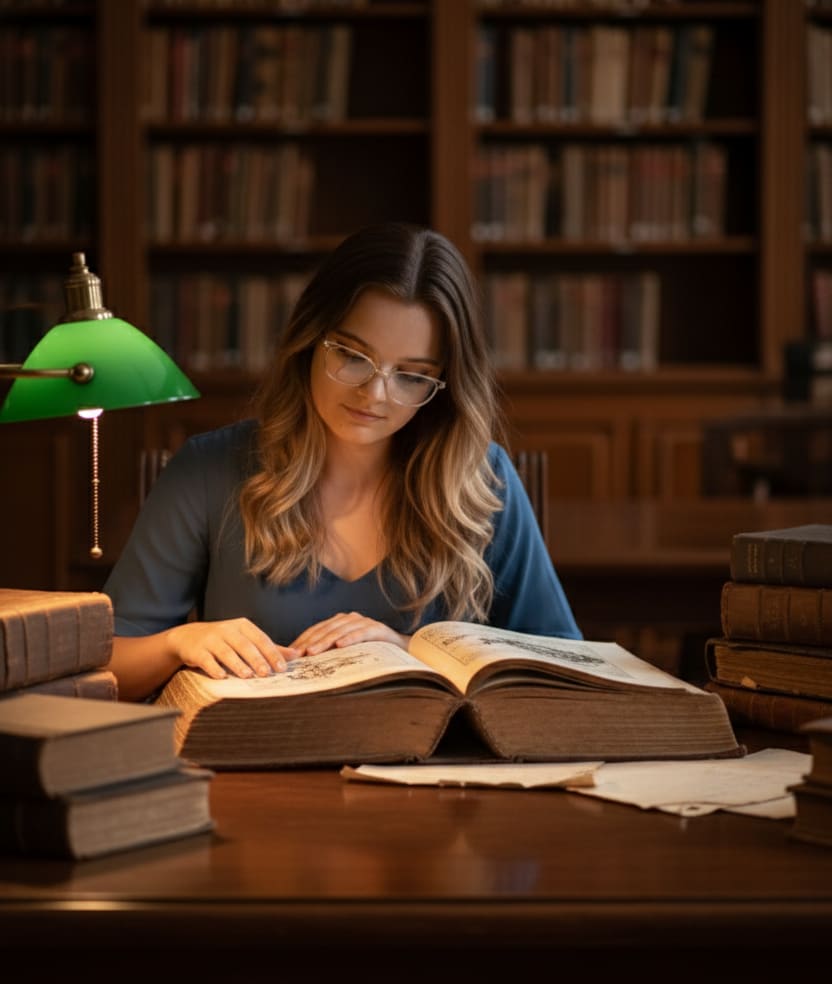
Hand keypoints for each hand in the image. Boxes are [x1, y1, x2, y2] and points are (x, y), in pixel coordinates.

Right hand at [165, 617, 297, 679]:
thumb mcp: (246, 639)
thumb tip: (296, 655)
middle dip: (256, 659)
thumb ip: (269, 648)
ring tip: (247, 676)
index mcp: (243, 626)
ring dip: (237, 664)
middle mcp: (227, 630)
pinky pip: (206, 659)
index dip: (271, 653)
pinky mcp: (197, 650)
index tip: (282, 668)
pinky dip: (214, 668)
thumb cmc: (224, 640)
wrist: (189, 637)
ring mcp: (211, 639)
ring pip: (226, 651)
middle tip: (266, 673)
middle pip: (245, 645)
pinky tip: (222, 677)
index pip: (260, 639)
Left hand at [290, 612, 410, 656]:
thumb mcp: (347, 652)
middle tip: (298, 654)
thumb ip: (329, 653)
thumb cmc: (370, 653)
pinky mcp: (377, 628)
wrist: (401, 651)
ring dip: (325, 641)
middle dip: (310, 642)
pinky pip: (361, 633)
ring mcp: (363, 622)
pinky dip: (350, 638)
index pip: (317, 629)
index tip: (291, 653)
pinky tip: (340, 646)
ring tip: (313, 652)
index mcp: (340, 622)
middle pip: (326, 629)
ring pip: (340, 631)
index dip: (303, 639)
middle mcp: (350, 619)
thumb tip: (304, 663)